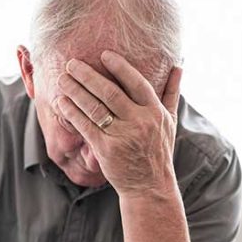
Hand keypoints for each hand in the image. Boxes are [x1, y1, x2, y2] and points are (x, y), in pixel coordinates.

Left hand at [55, 49, 182, 198]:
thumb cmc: (158, 151)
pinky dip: (72, 113)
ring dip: (76, 91)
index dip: (120, 67)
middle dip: (88, 76)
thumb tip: (179, 65)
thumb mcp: (170, 122)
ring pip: (95, 108)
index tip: (104, 54)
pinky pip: (86, 126)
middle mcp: (140, 122)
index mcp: (155, 112)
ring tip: (62, 79)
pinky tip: (62, 102)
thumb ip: (172, 93)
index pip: (137, 83)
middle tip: (71, 63)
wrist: (149, 186)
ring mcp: (122, 136)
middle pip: (110, 93)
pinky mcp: (106, 150)